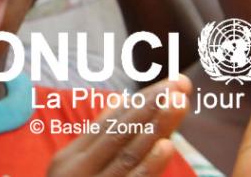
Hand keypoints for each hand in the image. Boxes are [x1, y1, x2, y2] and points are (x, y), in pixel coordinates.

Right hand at [48, 76, 191, 175]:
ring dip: (155, 125)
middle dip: (152, 104)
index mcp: (70, 158)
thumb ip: (96, 144)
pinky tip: (166, 145)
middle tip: (180, 83)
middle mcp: (75, 168)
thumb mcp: (74, 172)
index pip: (110, 121)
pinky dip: (149, 163)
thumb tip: (118, 106)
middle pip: (118, 130)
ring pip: (126, 151)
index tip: (170, 82)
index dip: (141, 100)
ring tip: (178, 103)